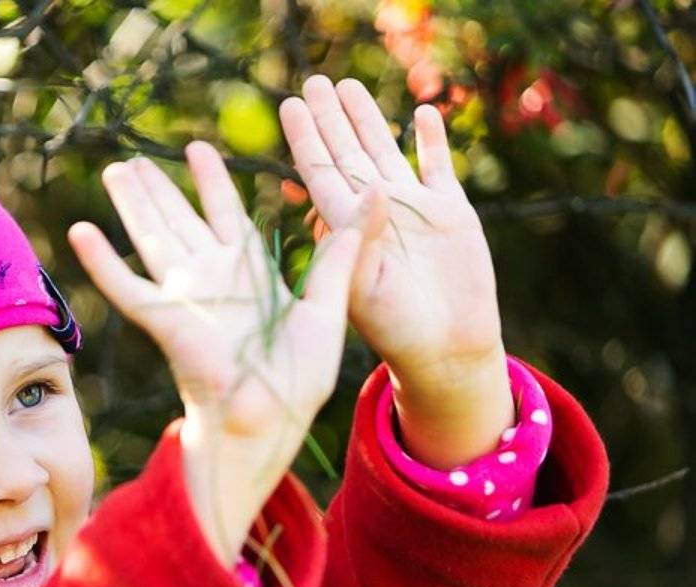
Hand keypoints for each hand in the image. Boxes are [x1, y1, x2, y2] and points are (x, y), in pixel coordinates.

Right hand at [67, 143, 384, 564]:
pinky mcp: (163, 318)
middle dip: (156, 189)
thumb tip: (378, 195)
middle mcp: (209, 279)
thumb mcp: (331, 302)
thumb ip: (344, 250)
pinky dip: (101, 261)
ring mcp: (182, 296)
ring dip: (131, 205)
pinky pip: (126, 286)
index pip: (223, 214)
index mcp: (245, 274)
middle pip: (176, 220)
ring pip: (148, 237)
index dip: (210, 181)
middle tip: (135, 159)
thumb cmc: (299, 375)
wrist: (269, 416)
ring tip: (114, 172)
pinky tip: (81, 231)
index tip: (198, 149)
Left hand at [280, 75, 514, 466]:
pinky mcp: (451, 213)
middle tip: (314, 81)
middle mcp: (376, 215)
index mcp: (347, 230)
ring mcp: (414, 210)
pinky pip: (439, 168)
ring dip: (370, 120)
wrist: (445, 350)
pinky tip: (422, 112)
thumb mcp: (363, 285)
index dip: (307, 139)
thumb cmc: (394, 330)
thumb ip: (361, 239)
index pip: (321, 174)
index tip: (289, 106)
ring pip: (387, 153)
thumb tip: (374, 188)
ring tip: (350, 86)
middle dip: (332, 119)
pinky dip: (432, 141)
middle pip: (349, 154)